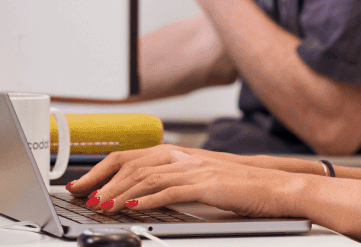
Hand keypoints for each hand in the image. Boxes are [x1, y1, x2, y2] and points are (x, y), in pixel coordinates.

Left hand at [67, 146, 302, 218]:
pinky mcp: (206, 184)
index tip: (84, 184)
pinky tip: (131, 207)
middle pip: (133, 164)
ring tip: (101, 207)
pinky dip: (146, 199)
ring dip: (119, 193)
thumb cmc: (243, 188)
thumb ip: (174, 183)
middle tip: (83, 197)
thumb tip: (142, 195)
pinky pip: (170, 191)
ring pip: (146, 177)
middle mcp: (184, 157)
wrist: (277, 188)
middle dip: (103, 182)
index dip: (103, 169)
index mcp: (181, 154)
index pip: (132, 156)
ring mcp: (195, 169)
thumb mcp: (202, 182)